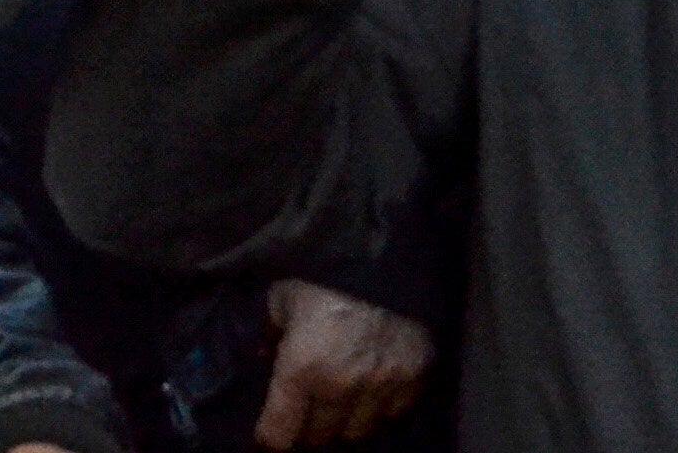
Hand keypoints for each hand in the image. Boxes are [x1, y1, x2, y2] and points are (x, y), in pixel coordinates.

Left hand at [253, 279, 432, 450]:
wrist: (388, 244)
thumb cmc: (326, 269)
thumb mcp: (283, 296)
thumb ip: (270, 331)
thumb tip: (262, 354)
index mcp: (301, 368)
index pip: (278, 434)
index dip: (270, 435)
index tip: (271, 429)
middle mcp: (341, 385)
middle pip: (318, 437)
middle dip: (307, 427)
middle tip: (306, 410)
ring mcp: (382, 382)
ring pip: (357, 432)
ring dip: (345, 421)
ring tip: (341, 403)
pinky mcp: (415, 372)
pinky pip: (395, 412)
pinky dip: (382, 406)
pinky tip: (374, 388)